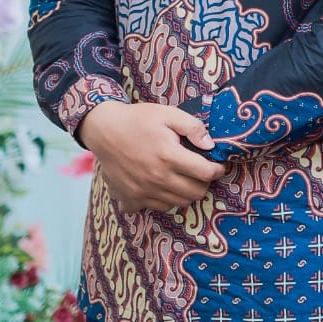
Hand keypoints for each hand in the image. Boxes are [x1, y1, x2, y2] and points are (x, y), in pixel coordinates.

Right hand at [77, 102, 225, 212]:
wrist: (104, 129)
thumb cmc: (138, 119)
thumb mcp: (168, 114)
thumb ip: (193, 127)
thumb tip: (210, 145)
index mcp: (169, 156)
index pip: (205, 173)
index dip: (218, 169)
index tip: (218, 165)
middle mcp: (158, 178)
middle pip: (195, 193)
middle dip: (204, 183)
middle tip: (201, 171)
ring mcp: (143, 191)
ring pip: (179, 203)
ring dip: (187, 192)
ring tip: (184, 178)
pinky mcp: (131, 198)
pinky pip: (158, 207)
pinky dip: (166, 200)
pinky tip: (164, 186)